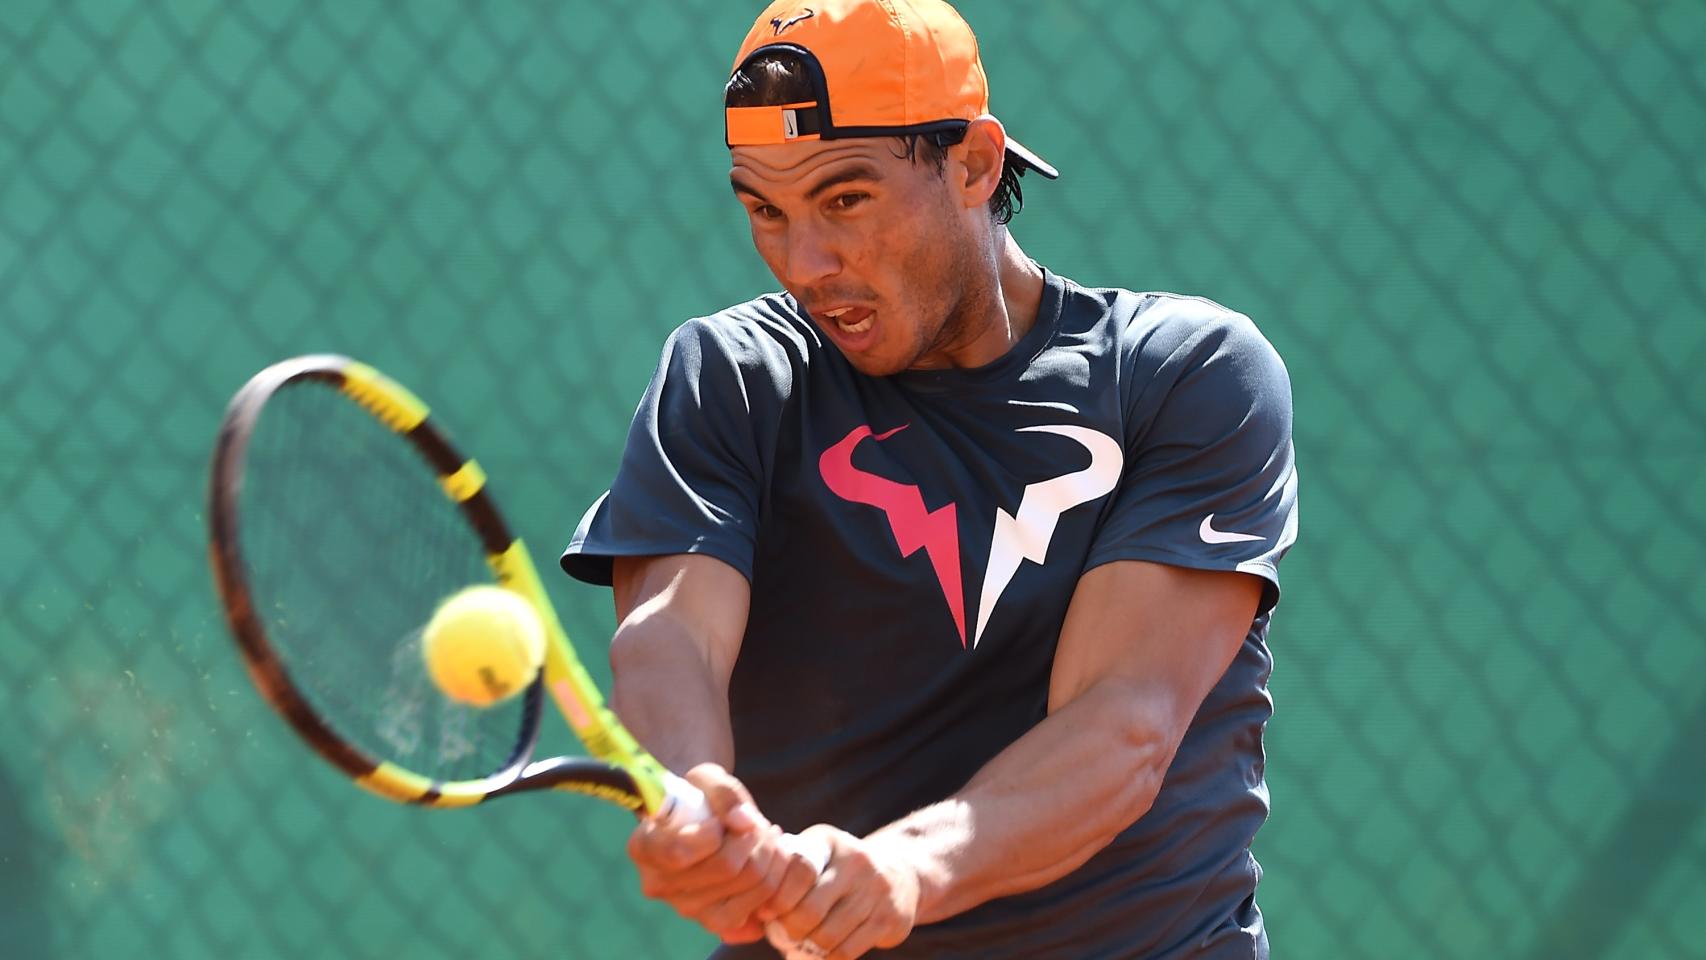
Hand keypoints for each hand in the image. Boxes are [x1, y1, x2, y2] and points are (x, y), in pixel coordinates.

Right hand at [628, 763, 795, 941]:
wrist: (699, 822)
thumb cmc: (697, 796)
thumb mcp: (706, 778)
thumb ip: (724, 792)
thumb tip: (745, 822)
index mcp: (644, 847)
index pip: (682, 851)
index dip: (716, 831)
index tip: (723, 818)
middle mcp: (658, 884)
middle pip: (726, 869)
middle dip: (756, 840)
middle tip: (762, 824)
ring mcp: (685, 908)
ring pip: (748, 890)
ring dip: (770, 859)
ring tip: (769, 838)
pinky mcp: (712, 922)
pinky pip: (754, 913)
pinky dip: (772, 885)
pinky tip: (770, 864)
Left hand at [759, 825, 920, 959]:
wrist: (900, 874)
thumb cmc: (838, 872)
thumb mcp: (817, 856)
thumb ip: (785, 872)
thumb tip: (751, 909)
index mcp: (830, 841)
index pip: (798, 869)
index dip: (777, 897)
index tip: (766, 912)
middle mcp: (857, 861)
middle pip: (811, 909)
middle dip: (789, 929)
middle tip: (782, 934)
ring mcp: (877, 890)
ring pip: (828, 935)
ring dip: (809, 946)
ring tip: (802, 942)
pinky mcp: (891, 918)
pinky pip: (848, 951)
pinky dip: (828, 958)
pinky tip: (822, 951)